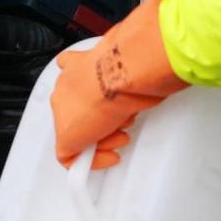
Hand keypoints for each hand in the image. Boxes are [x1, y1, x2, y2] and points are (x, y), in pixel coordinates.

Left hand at [50, 0, 187, 168]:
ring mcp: (63, 111)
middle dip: (103, 122)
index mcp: (77, 65)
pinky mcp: (65, 137)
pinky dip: (91, 160)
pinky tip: (110, 156)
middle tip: (123, 125)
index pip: (76, 82)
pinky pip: (70, 156)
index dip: (98, 100)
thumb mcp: (133, 60)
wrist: (125, 71)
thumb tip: (157, 59)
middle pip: (78, 112)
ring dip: (103, 139)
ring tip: (122, 136)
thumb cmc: (135, 60)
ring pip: (77, 133)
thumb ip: (133, 63)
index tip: (117, 108)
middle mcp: (65, 86)